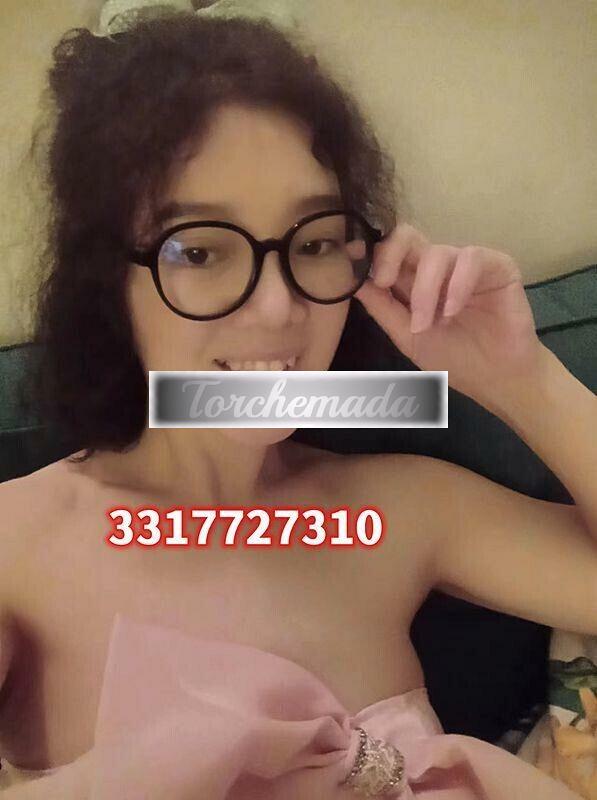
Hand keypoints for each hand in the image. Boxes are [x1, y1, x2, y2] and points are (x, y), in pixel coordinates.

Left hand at [354, 222, 543, 410]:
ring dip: (425, 291)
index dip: (372, 254)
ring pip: (436, 253)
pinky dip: (456, 285)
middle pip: (409, 236)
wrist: (497, 378)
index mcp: (415, 280)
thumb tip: (353, 283)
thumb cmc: (455, 358)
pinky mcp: (498, 266)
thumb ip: (382, 308)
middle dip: (391, 254)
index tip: (354, 261)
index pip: (390, 252)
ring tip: (426, 325)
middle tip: (384, 281)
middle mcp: (440, 267)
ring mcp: (467, 264)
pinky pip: (471, 259)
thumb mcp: (408, 337)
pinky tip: (451, 311)